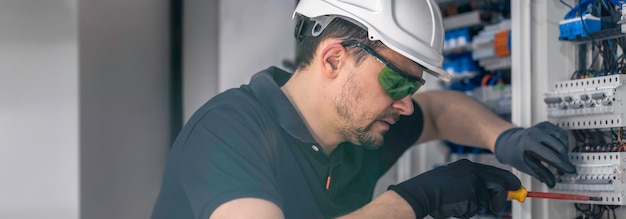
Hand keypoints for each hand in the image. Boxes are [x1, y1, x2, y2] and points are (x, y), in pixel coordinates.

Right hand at [388, 159, 520, 218]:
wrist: (421, 192)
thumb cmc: (435, 190)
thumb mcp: (457, 181)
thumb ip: (475, 184)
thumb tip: (496, 194)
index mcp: (469, 166)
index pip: (496, 173)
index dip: (508, 182)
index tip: (516, 188)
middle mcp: (473, 172)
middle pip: (500, 185)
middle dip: (502, 198)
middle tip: (498, 207)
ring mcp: (472, 183)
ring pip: (484, 202)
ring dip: (474, 208)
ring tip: (457, 204)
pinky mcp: (470, 194)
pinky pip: (474, 209)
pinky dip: (465, 212)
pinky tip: (453, 206)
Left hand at [494, 121, 576, 187]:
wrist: (510, 142)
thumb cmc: (516, 153)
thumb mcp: (526, 166)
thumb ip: (540, 174)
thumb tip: (552, 183)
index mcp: (529, 142)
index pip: (551, 155)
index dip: (563, 165)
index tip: (571, 171)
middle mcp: (536, 132)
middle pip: (560, 148)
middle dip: (563, 162)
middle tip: (561, 172)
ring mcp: (542, 127)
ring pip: (563, 141)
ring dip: (564, 154)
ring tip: (557, 161)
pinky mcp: (547, 125)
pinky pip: (562, 135)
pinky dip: (563, 144)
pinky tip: (557, 151)